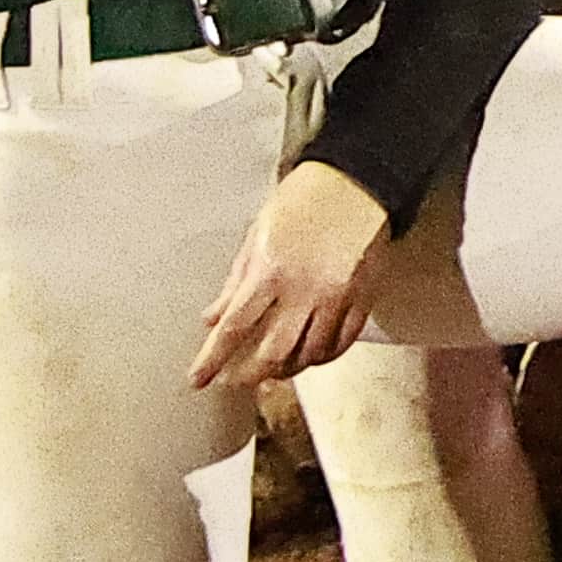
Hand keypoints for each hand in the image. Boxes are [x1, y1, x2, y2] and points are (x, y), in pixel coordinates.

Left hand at [182, 162, 395, 393]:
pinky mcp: (363, 297)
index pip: (234, 328)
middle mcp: (304, 290)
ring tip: (274, 369)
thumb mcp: (257, 234)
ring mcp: (337, 297)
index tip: (198, 379)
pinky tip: (312, 355)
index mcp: (271, 272)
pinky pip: (342, 341)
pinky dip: (324, 355)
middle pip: (273, 352)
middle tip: (238, 381)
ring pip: (310, 353)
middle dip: (251, 374)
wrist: (357, 181)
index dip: (212, 359)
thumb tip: (213, 315)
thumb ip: (235, 280)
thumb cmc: (305, 199)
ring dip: (288, 368)